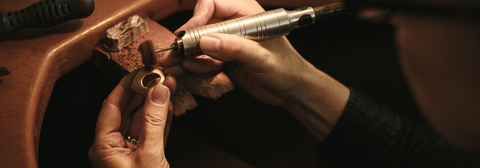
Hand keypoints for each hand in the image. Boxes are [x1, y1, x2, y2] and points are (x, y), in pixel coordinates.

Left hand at [88, 70, 175, 167]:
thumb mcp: (149, 155)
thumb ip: (154, 123)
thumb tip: (158, 93)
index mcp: (104, 147)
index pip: (111, 106)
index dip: (126, 86)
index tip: (141, 73)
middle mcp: (113, 148)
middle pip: (126, 110)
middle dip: (144, 92)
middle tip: (157, 77)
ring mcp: (130, 152)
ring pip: (142, 120)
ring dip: (156, 103)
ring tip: (167, 86)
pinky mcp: (145, 157)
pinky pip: (152, 132)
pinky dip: (161, 119)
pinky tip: (169, 105)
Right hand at [160, 0, 313, 105]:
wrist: (292, 91)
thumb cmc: (286, 69)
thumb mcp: (261, 57)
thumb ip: (234, 48)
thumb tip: (206, 41)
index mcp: (246, 14)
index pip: (213, 3)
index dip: (197, 16)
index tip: (187, 35)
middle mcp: (234, 26)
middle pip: (201, 25)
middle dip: (186, 41)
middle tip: (172, 54)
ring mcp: (228, 43)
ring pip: (198, 44)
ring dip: (187, 56)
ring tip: (178, 67)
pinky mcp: (224, 59)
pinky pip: (202, 59)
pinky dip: (193, 67)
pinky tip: (187, 72)